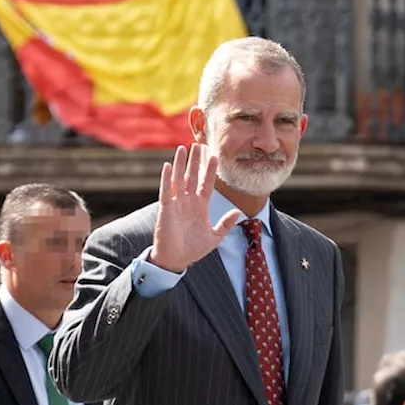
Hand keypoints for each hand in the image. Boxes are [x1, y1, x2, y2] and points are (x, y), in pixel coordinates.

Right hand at [148, 143, 242, 272]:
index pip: (206, 184)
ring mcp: (176, 204)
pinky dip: (166, 179)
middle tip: (198, 144)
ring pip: (178, 179)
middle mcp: (188, 202)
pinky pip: (166, 191)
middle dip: (195, 160)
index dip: (210, 170)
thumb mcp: (214, 237)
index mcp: (200, 206)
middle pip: (192, 176)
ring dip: (180, 164)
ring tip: (182, 148)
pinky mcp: (166, 210)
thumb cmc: (192, 250)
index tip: (215, 155)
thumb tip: (239, 213)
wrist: (175, 261)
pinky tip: (167, 166)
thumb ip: (225, 224)